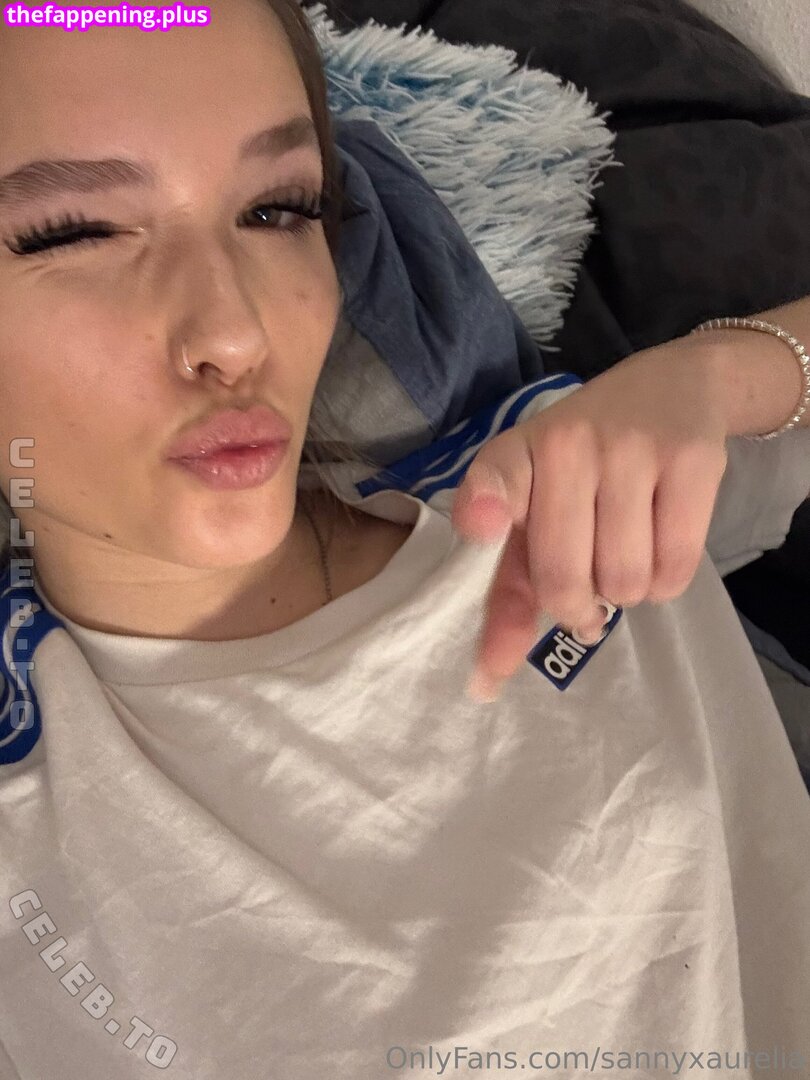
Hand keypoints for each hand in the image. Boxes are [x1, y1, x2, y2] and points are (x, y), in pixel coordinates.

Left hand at [451, 336, 730, 702]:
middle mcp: (569, 444)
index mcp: (516, 453)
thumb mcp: (536, 507)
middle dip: (574, 606)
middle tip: (585, 590)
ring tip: (623, 552)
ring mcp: (633, 449)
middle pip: (565, 577)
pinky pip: (675, 571)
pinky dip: (665, 585)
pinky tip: (658, 547)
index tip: (483, 528)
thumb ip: (509, 586)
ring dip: (624, 592)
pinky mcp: (692, 461)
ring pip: (624, 583)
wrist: (670, 387)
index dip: (487, 507)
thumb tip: (490, 677)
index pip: (496, 478)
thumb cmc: (584, 464)